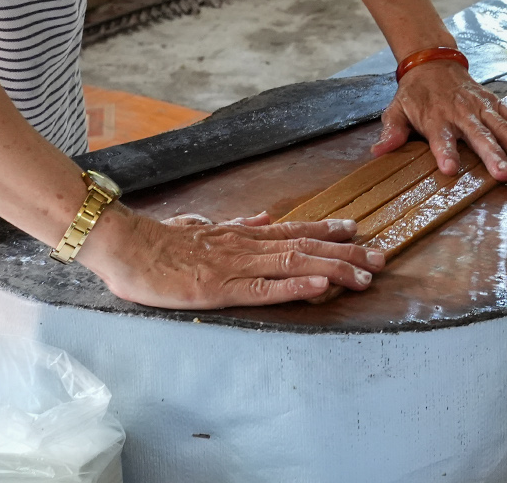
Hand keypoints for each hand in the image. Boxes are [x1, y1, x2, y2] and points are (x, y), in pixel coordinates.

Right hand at [81, 206, 382, 307]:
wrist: (124, 245)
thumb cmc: (158, 241)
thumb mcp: (203, 226)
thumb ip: (236, 224)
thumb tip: (265, 217)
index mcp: (242, 235)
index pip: (294, 230)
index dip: (328, 230)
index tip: (358, 231)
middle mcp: (247, 246)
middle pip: (306, 247)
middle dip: (347, 253)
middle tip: (381, 258)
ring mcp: (236, 266)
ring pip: (295, 265)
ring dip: (334, 269)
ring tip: (365, 275)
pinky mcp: (220, 289)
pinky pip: (264, 289)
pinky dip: (295, 288)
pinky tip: (320, 289)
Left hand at [373, 60, 506, 179]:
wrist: (433, 62)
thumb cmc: (415, 94)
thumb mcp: (396, 109)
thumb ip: (392, 131)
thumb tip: (379, 151)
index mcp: (435, 117)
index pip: (440, 137)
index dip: (445, 152)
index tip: (451, 169)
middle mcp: (461, 112)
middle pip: (478, 135)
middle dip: (492, 155)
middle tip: (503, 175)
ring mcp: (480, 106)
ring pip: (502, 127)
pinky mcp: (493, 102)